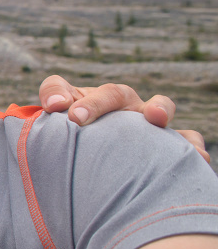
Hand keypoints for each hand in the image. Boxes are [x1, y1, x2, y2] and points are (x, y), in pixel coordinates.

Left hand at [38, 75, 208, 162]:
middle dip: (97, 104)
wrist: (96, 157)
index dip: (67, 97)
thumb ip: (52, 99)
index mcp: (91, 98)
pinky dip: (191, 146)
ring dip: (159, 108)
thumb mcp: (56, 118)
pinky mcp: (166, 145)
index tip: (60, 112)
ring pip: (160, 107)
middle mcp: (123, 105)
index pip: (72, 90)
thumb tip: (55, 105)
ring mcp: (147, 123)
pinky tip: (195, 158)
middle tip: (77, 119)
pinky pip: (185, 142)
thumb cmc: (76, 136)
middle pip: (115, 94)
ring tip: (156, 118)